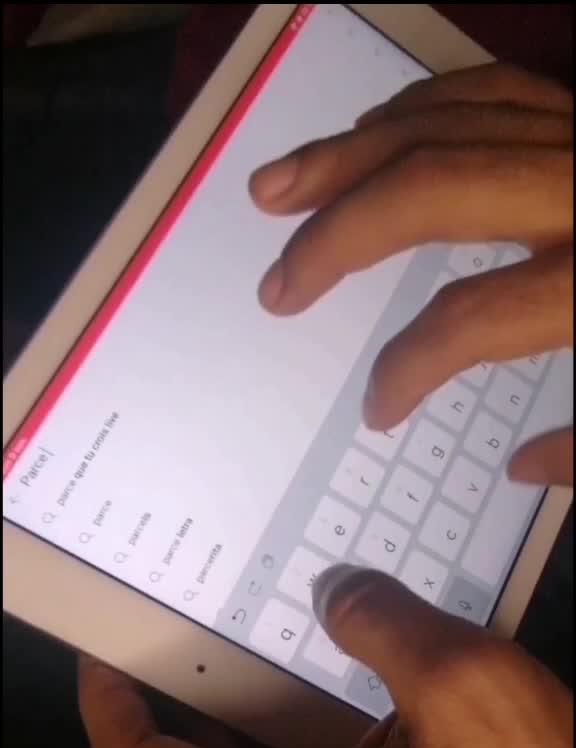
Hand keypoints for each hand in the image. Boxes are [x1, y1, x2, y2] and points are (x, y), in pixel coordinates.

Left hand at [79, 566, 572, 747]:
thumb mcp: (467, 693)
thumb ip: (387, 627)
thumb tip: (338, 595)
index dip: (113, 714)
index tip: (107, 656)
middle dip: (182, 699)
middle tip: (185, 623)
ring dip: (251, 710)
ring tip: (260, 634)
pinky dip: (308, 731)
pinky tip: (348, 679)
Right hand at [249, 65, 573, 486]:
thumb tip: (519, 466)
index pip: (470, 319)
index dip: (406, 368)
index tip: (377, 408)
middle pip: (432, 191)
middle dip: (337, 235)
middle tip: (275, 281)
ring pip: (445, 124)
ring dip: (348, 156)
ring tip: (277, 190)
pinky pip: (484, 91)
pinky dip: (413, 112)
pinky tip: (367, 136)